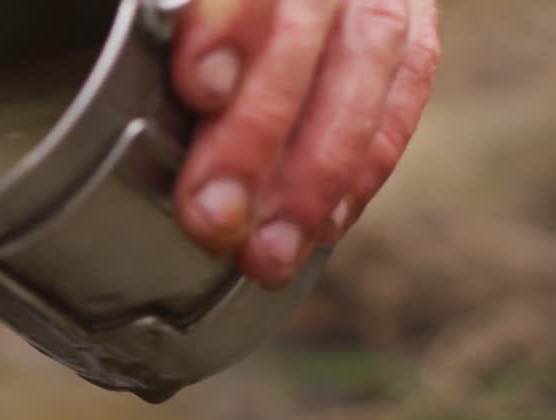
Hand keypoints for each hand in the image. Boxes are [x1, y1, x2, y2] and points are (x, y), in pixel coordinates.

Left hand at [170, 0, 441, 288]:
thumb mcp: (168, 7)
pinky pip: (404, 93)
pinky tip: (324, 226)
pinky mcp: (411, 22)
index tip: (200, 89)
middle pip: (302, 25)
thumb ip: (162, 23)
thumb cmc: (190, 13)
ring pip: (366, 64)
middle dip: (259, 134)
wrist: (271, 3)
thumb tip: (150, 96)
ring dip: (316, 174)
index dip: (227, 25)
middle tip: (214, 217)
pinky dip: (363, 167)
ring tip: (269, 253)